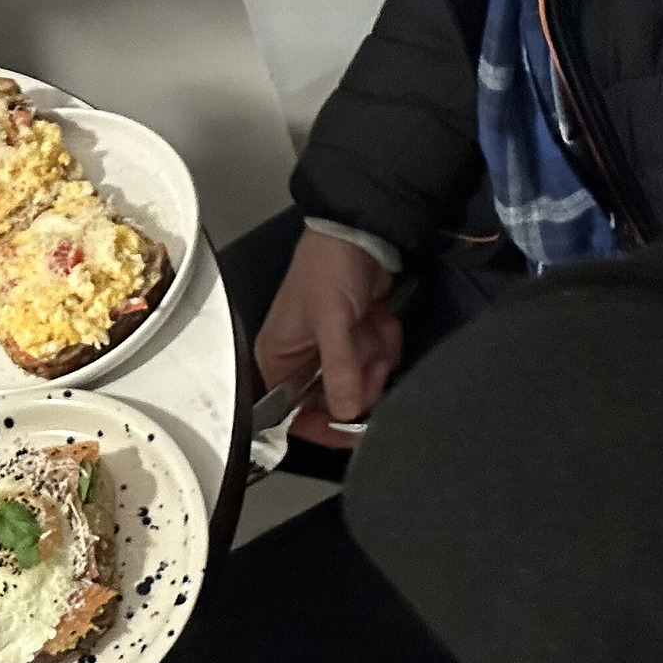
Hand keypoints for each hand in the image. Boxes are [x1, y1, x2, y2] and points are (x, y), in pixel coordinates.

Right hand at [253, 228, 401, 449]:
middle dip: (360, 378)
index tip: (354, 429)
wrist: (360, 233)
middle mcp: (302, 361)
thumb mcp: (331, 322)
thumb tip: (346, 414)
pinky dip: (384, 341)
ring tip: (372, 325)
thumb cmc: (328, 272)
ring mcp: (332, 350)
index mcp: (278, 360)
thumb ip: (339, 371)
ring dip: (376, 355)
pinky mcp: (356, 339)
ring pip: (362, 380)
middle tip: (369, 355)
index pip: (293, 414)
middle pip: (336, 400)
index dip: (323, 426)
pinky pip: (376, 360)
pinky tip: (379, 318)